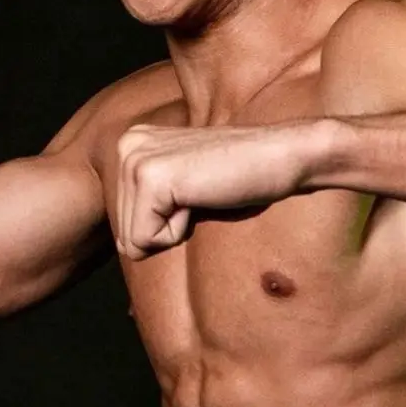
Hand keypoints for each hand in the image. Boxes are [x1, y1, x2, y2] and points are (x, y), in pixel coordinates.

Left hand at [114, 121, 331, 259]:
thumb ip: (151, 208)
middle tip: (201, 196)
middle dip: (166, 230)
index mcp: (131, 145)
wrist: (281, 156)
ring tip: (201, 195)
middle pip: (124, 234)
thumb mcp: (183, 190)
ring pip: (133, 240)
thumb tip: (125, 260)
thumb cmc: (242, 178)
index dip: (165, 225)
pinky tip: (201, 198)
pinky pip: (147, 239)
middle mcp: (125, 145)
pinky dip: (178, 231)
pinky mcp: (150, 178)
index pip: (124, 224)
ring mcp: (134, 159)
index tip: (196, 194)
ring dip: (174, 230)